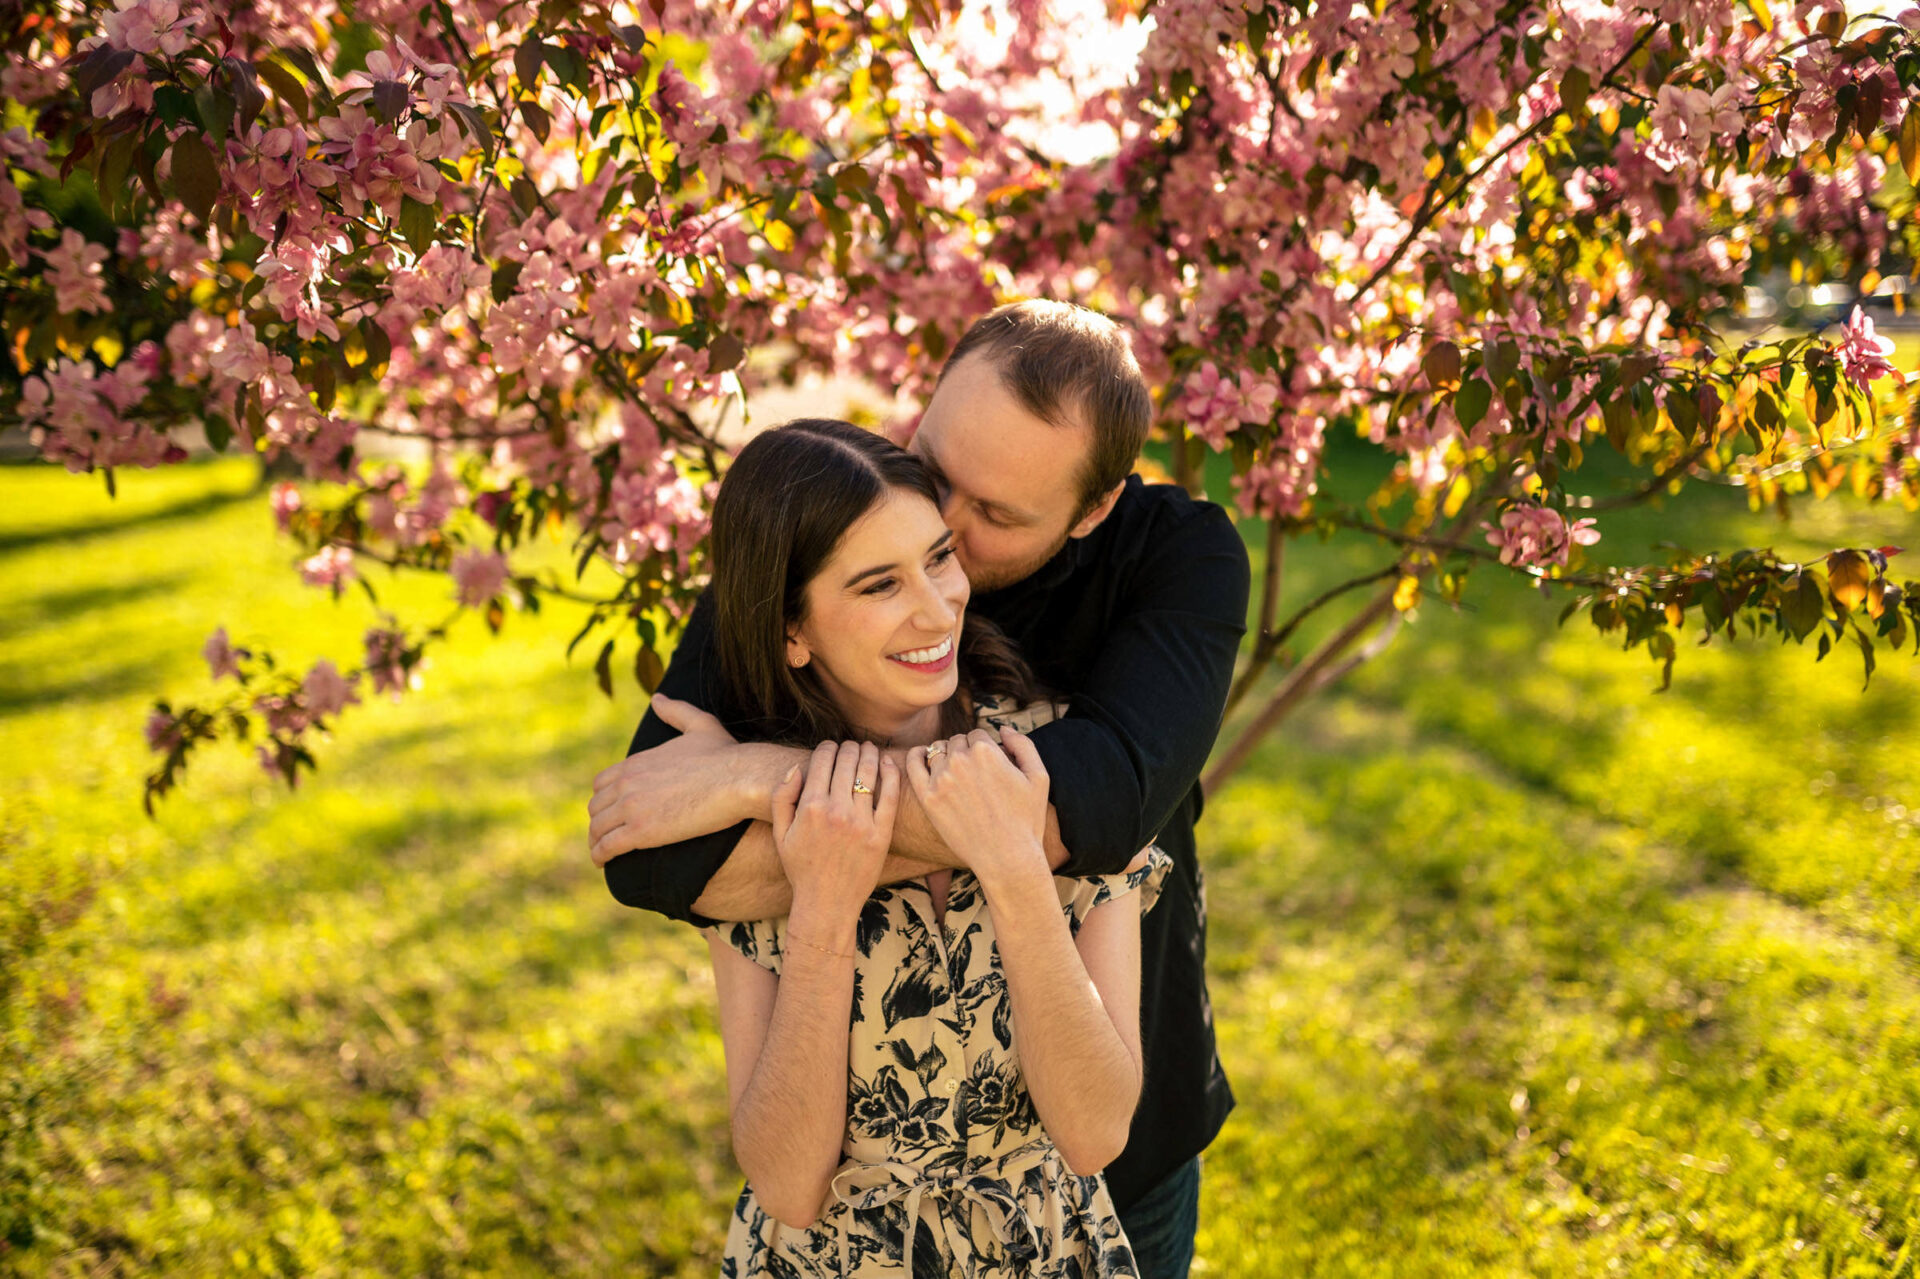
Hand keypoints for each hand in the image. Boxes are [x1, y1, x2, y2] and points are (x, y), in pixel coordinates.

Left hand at [588, 694, 751, 865]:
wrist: (740, 779)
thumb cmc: (726, 755)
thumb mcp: (699, 724)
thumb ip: (676, 711)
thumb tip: (657, 697)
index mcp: (638, 761)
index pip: (603, 783)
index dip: (605, 800)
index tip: (611, 812)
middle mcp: (628, 782)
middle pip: (596, 807)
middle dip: (599, 822)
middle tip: (607, 836)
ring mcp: (632, 807)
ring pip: (597, 828)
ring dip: (596, 842)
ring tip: (602, 854)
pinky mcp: (641, 831)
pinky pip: (607, 846)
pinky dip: (600, 856)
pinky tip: (604, 863)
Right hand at [771, 740, 899, 913]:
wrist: (827, 902)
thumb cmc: (801, 868)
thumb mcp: (780, 833)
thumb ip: (781, 797)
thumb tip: (794, 769)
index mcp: (810, 807)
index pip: (822, 760)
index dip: (827, 747)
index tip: (830, 747)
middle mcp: (836, 811)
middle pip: (847, 761)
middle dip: (849, 747)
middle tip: (851, 746)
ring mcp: (861, 822)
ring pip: (869, 772)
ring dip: (869, 753)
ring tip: (869, 748)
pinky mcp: (881, 833)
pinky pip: (890, 794)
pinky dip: (890, 773)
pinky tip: (888, 763)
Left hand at [905, 729, 1049, 884]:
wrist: (1007, 858)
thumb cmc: (1027, 819)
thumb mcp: (1039, 777)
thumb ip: (1023, 744)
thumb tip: (1003, 728)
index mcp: (986, 751)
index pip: (978, 735)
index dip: (985, 749)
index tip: (990, 767)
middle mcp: (961, 760)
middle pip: (957, 742)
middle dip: (966, 752)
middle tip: (976, 776)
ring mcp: (941, 779)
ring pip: (937, 751)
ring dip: (946, 757)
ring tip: (956, 774)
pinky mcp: (928, 798)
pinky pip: (913, 765)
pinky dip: (916, 756)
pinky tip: (921, 756)